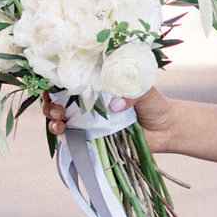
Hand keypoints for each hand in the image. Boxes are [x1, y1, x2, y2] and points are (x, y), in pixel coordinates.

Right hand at [42, 88, 180, 149]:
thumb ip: (132, 91)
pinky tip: (62, 132)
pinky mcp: (93, 138)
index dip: (55, 81)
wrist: (166, 129)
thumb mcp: (144, 90)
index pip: (70, 79)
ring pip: (61, 118)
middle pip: (59, 99)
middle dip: (50, 102)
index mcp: (98, 84)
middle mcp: (90, 101)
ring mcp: (89, 120)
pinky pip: (72, 137)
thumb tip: (115, 105)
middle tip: (55, 108)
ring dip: (53, 118)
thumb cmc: (155, 103)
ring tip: (58, 121)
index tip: (50, 84)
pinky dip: (62, 135)